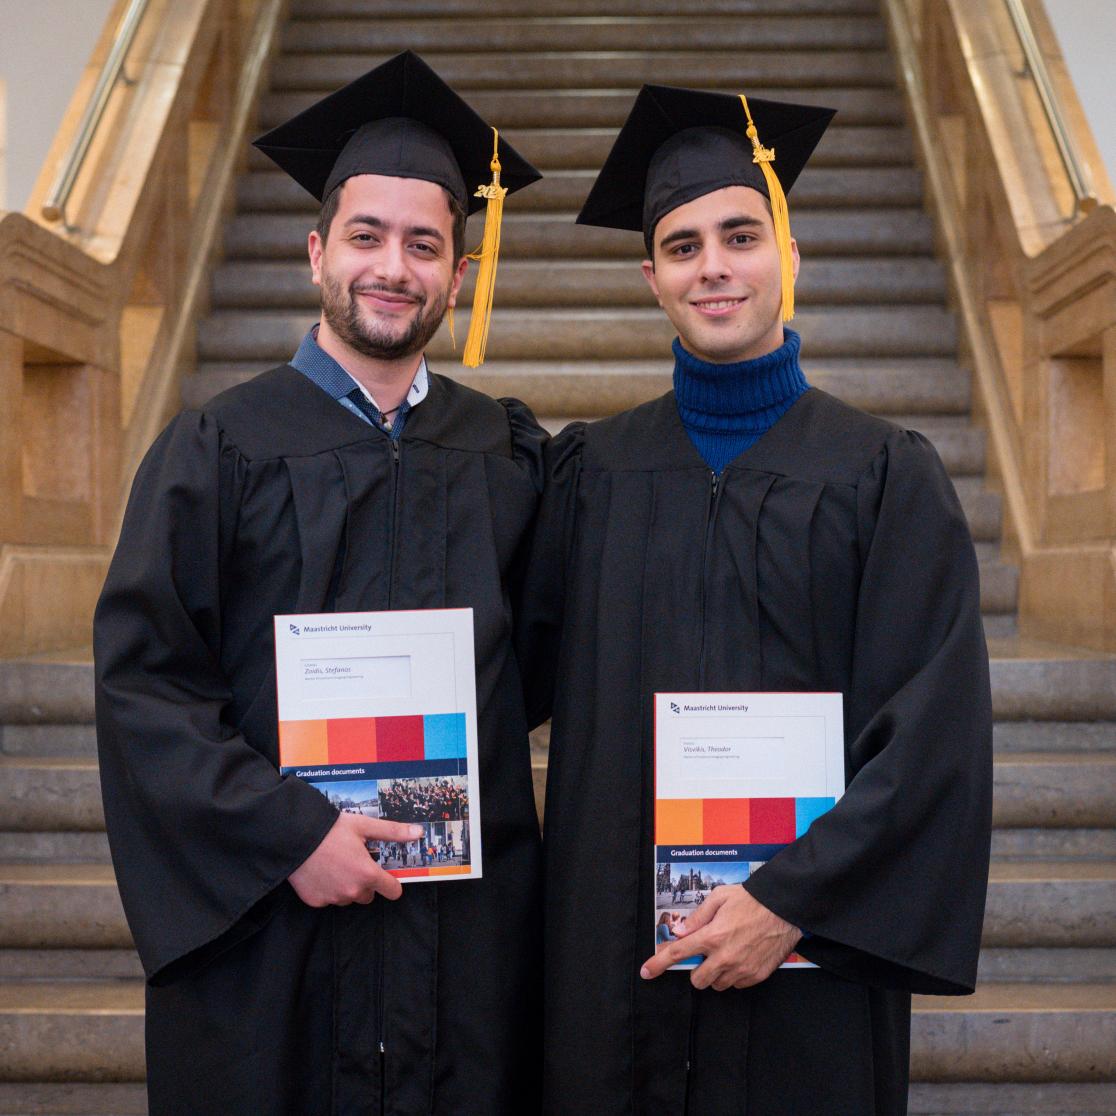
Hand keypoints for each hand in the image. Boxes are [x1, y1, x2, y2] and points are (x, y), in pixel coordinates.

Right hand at [289, 812, 422, 907]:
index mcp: (367, 874)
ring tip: (336, 865)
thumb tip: (418, 833)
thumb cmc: (330, 830)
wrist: (294, 836)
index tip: (387, 876)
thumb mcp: (364, 826)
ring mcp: (333, 898)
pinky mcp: (316, 901)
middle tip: (355, 862)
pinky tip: (322, 872)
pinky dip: (328, 889)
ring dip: (347, 886)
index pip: (392, 891)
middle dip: (366, 882)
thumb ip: (392, 832)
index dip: (392, 883)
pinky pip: (329, 899)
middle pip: (369, 895)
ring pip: (349, 897)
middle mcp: (352, 890)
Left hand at [640, 886, 801, 990]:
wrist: (783, 909)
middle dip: (697, 969)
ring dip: (715, 974)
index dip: (659, 964)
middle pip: (697, 980)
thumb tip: (679, 932)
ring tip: (726, 954)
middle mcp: (724, 957)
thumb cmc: (750, 900)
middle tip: (706, 954)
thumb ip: (697, 917)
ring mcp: (741, 969)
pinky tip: (740, 958)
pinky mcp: (756, 976)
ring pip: (717, 985)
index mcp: (712, 936)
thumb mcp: (718, 898)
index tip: (646, 972)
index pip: (678, 954)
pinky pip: (736, 985)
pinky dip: (734, 976)